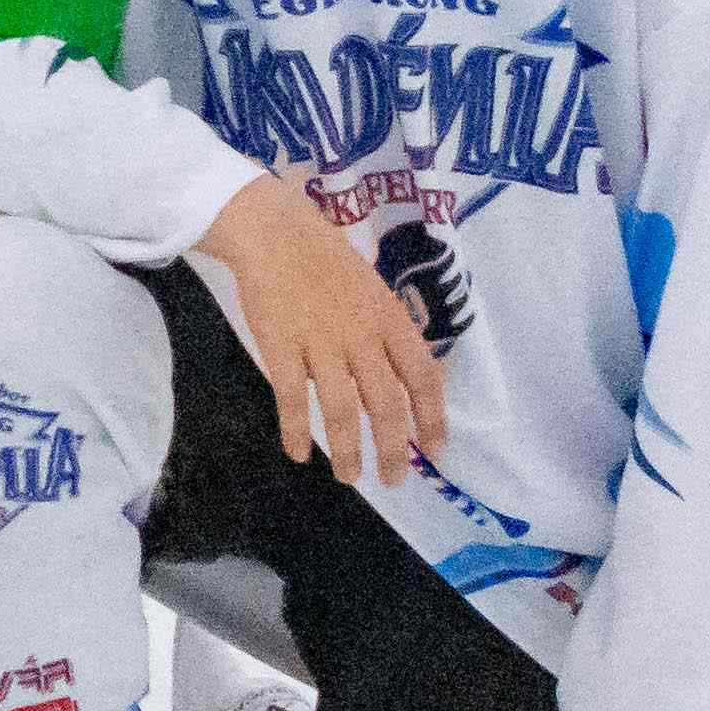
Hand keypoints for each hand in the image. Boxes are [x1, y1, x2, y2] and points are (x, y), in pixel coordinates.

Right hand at [195, 170, 446, 483]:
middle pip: (387, 405)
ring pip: (342, 409)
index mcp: (391, 320)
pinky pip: (292, 398)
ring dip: (349, 450)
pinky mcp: (282, 345)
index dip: (434, 419)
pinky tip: (297, 453)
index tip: (436, 451)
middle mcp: (363, 336)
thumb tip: (401, 379)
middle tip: (393, 479)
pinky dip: (295, 429)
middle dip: (394, 450)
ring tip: (350, 477)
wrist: (274, 231)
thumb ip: (387, 333)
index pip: (424, 378)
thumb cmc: (325, 258)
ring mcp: (322, 342)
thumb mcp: (373, 289)